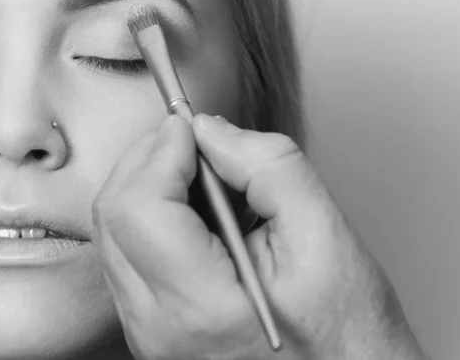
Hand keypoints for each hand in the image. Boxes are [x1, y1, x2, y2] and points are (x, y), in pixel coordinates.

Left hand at [92, 114, 426, 359]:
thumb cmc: (346, 333)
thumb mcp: (324, 235)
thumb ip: (267, 166)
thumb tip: (210, 132)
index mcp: (201, 307)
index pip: (139, 206)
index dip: (160, 151)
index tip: (188, 126)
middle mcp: (159, 327)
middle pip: (113, 215)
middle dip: (147, 160)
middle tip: (187, 139)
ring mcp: (148, 333)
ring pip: (113, 234)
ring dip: (146, 186)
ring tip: (194, 173)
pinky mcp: (151, 329)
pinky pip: (127, 257)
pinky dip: (149, 217)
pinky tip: (190, 209)